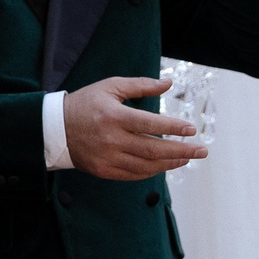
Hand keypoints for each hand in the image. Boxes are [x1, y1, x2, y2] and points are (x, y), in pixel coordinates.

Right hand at [62, 75, 205, 180]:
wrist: (56, 128)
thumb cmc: (86, 103)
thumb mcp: (111, 87)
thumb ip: (141, 85)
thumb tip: (169, 83)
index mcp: (114, 116)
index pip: (151, 124)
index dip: (174, 127)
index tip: (192, 129)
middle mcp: (112, 140)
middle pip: (153, 149)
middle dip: (181, 151)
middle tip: (202, 151)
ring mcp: (108, 158)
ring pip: (146, 166)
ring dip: (170, 163)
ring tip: (187, 158)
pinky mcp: (104, 171)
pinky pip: (134, 175)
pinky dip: (152, 171)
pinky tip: (164, 165)